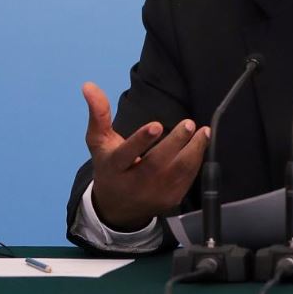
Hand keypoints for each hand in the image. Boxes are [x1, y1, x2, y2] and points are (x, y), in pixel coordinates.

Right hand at [83, 82, 209, 230]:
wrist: (117, 208)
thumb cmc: (110, 167)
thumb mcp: (100, 143)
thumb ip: (98, 114)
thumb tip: (89, 85)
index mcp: (114, 169)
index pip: (126, 155)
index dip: (141, 141)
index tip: (156, 125)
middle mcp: (133, 185)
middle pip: (156, 164)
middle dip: (175, 143)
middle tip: (188, 123)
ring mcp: (153, 195)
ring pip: (177, 172)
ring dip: (193, 150)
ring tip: (203, 131)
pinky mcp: (170, 200)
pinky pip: (187, 179)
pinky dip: (196, 160)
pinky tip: (202, 143)